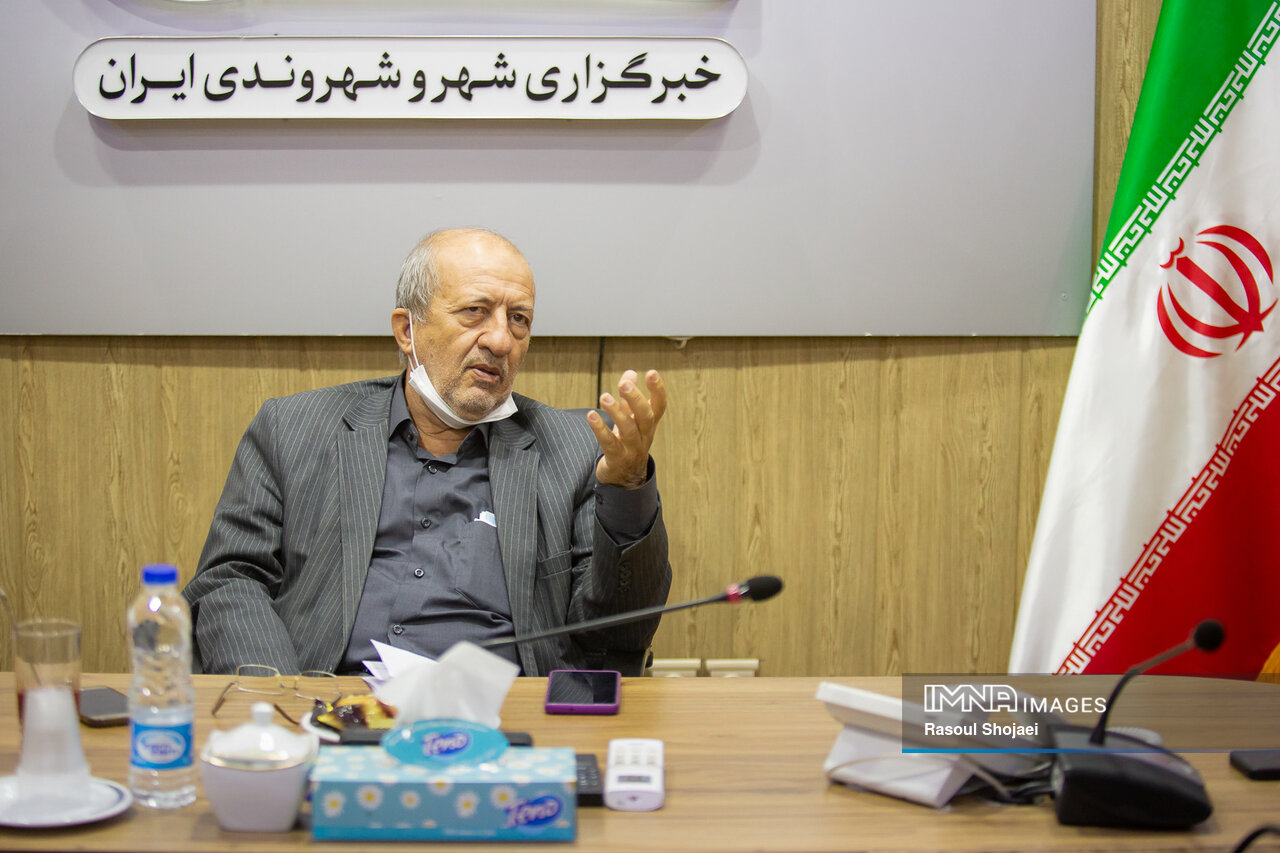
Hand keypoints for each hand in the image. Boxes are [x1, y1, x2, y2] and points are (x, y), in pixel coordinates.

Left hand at [589, 369, 666, 488]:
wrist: (624, 479)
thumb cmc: (627, 443)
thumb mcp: (630, 420)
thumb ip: (628, 398)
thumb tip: (630, 373)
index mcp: (648, 425)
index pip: (659, 406)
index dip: (657, 390)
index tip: (651, 372)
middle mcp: (644, 437)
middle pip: (646, 417)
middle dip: (636, 399)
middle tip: (623, 384)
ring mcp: (631, 449)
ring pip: (628, 430)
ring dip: (617, 412)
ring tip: (604, 397)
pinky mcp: (616, 459)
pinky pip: (609, 443)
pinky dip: (600, 429)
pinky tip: (591, 416)